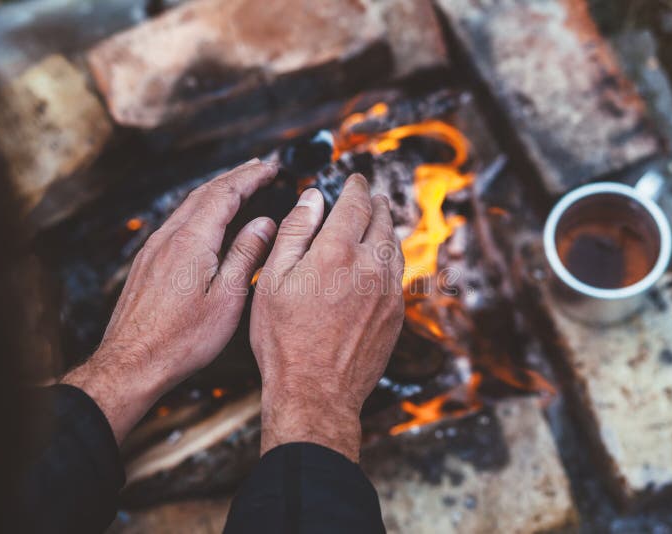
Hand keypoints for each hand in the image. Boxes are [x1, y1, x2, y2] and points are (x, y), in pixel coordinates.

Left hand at [63, 159, 278, 442]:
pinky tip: (205, 220)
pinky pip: (176, 222)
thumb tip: (263, 224)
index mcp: (192, 241)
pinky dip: (198, 210)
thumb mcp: (227, 298)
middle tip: (258, 167)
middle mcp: (168, 237)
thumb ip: (245, 255)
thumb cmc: (181, 340)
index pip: (226, 194)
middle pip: (205, 193)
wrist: (131, 363)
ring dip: (215, 191)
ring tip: (237, 186)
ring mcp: (153, 249)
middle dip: (234, 176)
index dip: (251, 177)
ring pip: (188, 206)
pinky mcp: (147, 263)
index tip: (271, 166)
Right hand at [251, 174, 404, 461]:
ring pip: (395, 247)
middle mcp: (370, 266)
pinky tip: (382, 261)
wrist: (316, 392)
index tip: (355, 178)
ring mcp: (388, 291)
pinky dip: (391, 257)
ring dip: (388, 227)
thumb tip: (312, 198)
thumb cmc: (285, 340)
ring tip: (380, 220)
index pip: (355, 203)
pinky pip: (398, 275)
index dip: (355, 186)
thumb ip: (294, 232)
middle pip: (382, 220)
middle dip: (376, 202)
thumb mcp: (272, 280)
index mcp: (337, 251)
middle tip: (371, 194)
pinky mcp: (396, 314)